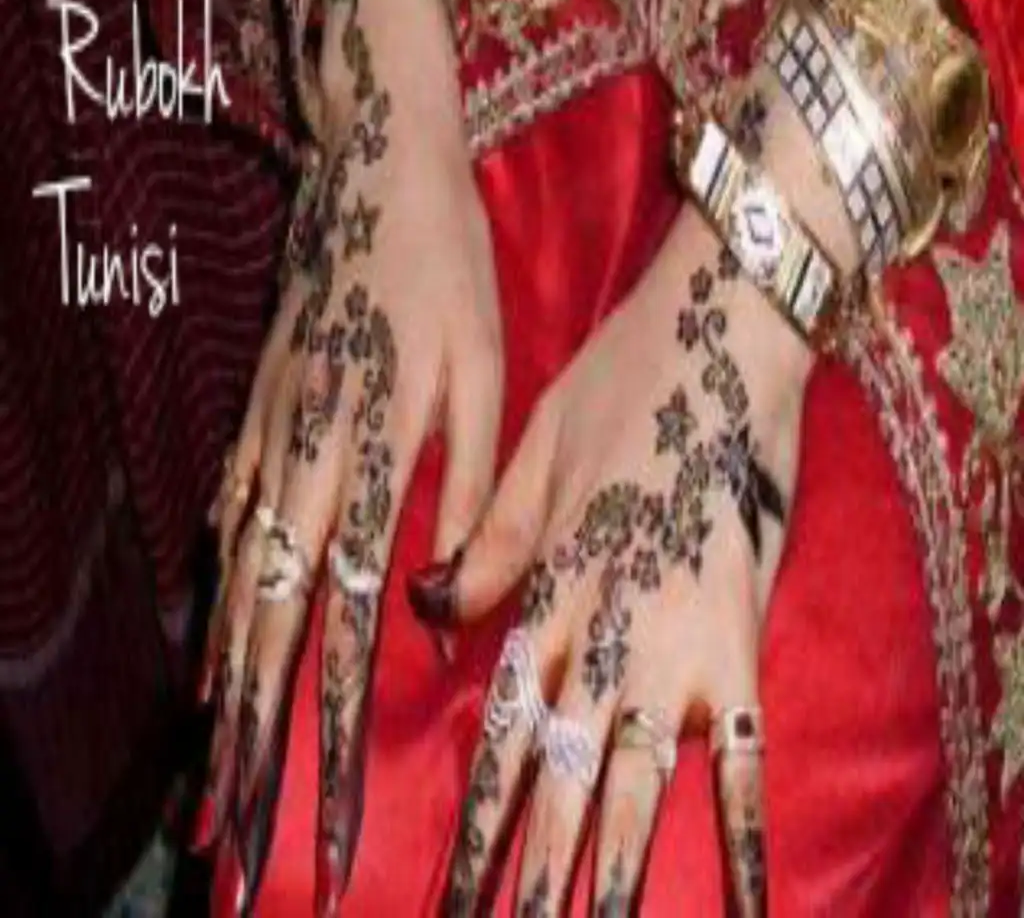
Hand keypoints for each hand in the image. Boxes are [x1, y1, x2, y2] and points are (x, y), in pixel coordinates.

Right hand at [196, 0, 502, 914]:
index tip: (323, 797)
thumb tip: (442, 603)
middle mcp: (302, 454)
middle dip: (250, 723)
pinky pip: (232, 509)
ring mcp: (270, 427)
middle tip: (233, 813)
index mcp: (369, 454)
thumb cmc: (444, 271)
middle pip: (264, 614)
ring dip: (226, 663)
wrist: (376, 169)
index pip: (340, 616)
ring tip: (217, 740)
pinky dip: (222, 579)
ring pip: (236, 569)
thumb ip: (461, 494)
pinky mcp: (263, 402)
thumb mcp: (481, 376)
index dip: (327, 719)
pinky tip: (218, 615)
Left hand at [415, 211, 811, 916]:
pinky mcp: (743, 631)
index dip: (481, 809)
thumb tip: (430, 608)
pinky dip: (747, 830)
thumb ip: (490, 539)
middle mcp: (604, 630)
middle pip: (560, 773)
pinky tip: (749, 902)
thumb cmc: (621, 382)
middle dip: (533, 868)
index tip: (455, 881)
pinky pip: (745, 749)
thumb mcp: (534, 448)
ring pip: (634, 781)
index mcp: (547, 585)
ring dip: (610, 870)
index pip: (505, 720)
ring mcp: (677, 640)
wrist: (717, 336)